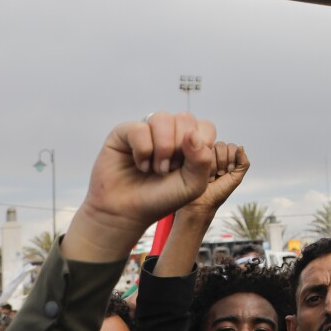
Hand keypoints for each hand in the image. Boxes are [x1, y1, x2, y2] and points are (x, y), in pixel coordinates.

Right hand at [66, 113, 216, 263]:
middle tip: (168, 170)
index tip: (187, 169)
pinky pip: (139, 128)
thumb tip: (192, 134)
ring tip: (155, 168)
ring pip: (163, 118)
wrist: (127, 212)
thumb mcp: (192, 185)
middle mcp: (170, 132)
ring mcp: (148, 130)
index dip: (200, 147)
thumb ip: (202, 160)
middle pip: (185, 118)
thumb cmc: (161, 198)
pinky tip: (140, 165)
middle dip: (180, 148)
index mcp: (190, 142)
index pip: (205, 127)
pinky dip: (142, 150)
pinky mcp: (125, 132)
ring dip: (162, 148)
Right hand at [178, 142, 250, 221]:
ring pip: (211, 149)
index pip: (232, 147)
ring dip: (212, 166)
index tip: (227, 173)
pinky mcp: (191, 157)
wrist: (201, 204)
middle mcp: (214, 154)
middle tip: (218, 175)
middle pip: (221, 146)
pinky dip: (204, 165)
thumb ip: (243, 163)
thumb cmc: (219, 192)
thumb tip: (241, 147)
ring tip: (209, 176)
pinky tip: (202, 175)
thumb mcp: (236, 178)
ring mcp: (201, 155)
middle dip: (222, 163)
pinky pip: (200, 154)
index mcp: (226, 157)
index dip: (231, 161)